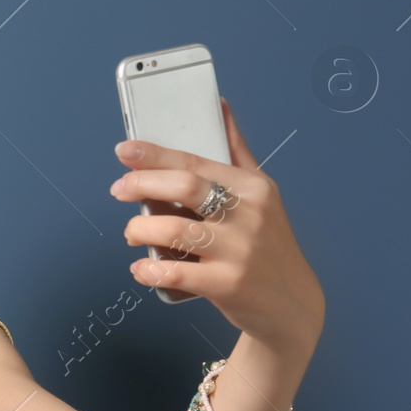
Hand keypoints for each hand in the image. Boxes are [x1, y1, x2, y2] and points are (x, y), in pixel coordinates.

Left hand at [109, 96, 324, 349]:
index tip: (124, 150)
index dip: (155, 154)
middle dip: (142, 184)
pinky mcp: (227, 285)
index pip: (196, 162)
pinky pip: (174, 274)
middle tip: (118, 190)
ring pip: (174, 230)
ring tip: (132, 234)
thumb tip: (219, 106)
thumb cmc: (268, 244)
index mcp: (252, 187)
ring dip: (140, 230)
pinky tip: (141, 269)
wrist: (292, 304)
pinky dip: (149, 270)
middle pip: (184, 187)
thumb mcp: (261, 194)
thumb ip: (236, 151)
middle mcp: (248, 215)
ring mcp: (238, 250)